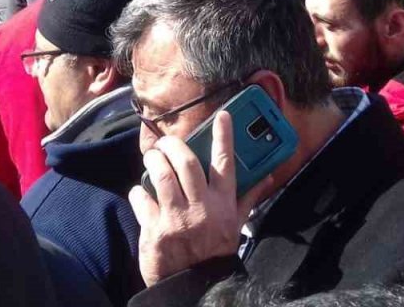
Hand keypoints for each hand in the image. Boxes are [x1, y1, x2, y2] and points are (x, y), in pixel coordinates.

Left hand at [128, 112, 276, 286]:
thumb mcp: (236, 226)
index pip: (226, 163)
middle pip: (187, 161)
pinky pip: (141, 199)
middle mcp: (201, 208)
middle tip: (167, 143)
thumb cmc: (214, 253)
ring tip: (152, 158)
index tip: (222, 116)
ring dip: (154, 161)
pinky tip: (140, 192)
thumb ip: (247, 199)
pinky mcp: (155, 230)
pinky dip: (138, 192)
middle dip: (174, 145)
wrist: (194, 286)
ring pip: (162, 175)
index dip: (224, 136)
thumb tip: (266, 177)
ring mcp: (177, 218)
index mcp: (223, 205)